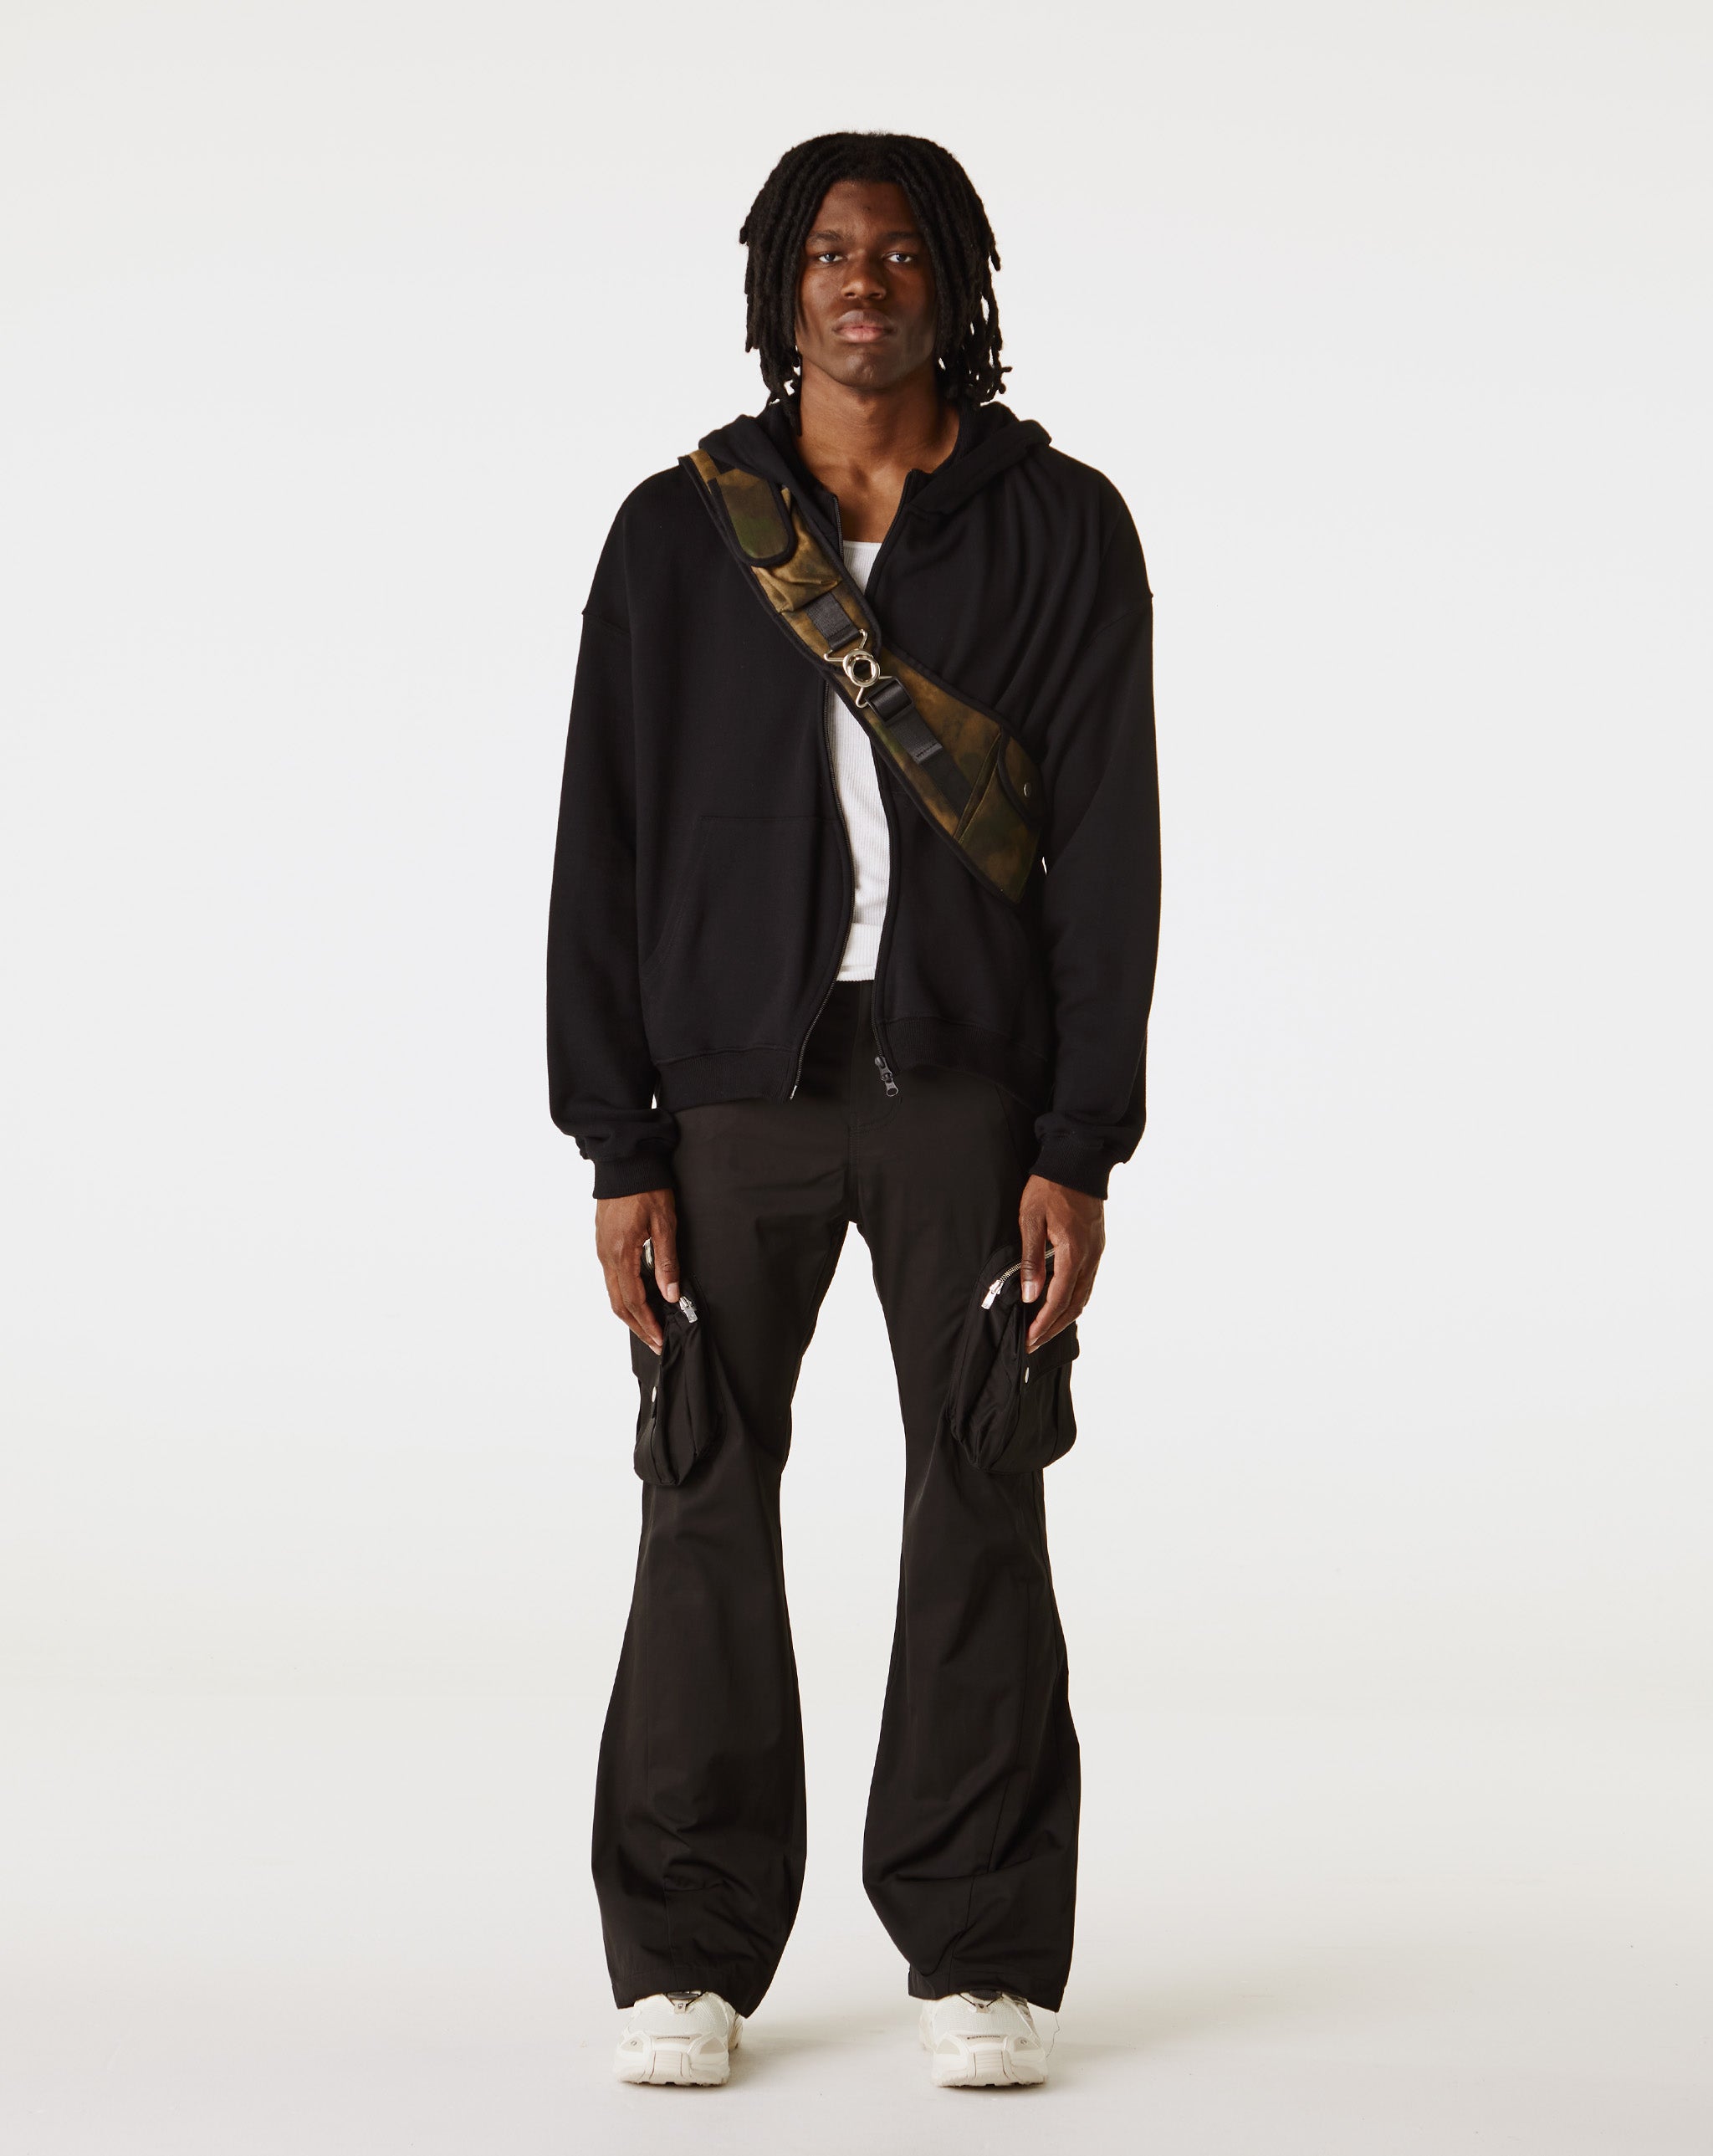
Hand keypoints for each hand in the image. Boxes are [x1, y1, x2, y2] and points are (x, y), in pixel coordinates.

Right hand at [595, 1188, 678, 1350]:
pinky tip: (640, 1299)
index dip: (647, 1323)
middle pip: (619, 1304)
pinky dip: (625, 1295)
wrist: (624, 1162)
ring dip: (631, 1313)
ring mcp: (602, 1250)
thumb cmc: (646, 1188)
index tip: (661, 1339)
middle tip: (657, 1343)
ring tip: (650, 1326)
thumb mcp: (664, 1223)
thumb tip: (669, 1294)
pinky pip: (612, 1278)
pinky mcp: (603, 1243)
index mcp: (621, 1254)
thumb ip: (666, 1261)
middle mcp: (607, 1256)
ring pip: (613, 1292)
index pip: (633, 1300)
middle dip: (638, 1327)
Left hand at [1018, 1175, 1104, 1351]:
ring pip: (1083, 1296)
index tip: (1029, 1338)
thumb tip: (1031, 1295)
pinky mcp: (1096, 1246)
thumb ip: (1031, 1260)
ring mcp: (1096, 1252)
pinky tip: (1060, 1304)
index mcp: (1074, 1252)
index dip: (1043, 1322)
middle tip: (1034, 1343)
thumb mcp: (1031, 1220)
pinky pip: (1087, 1282)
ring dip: (1064, 1316)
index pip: (1059, 1299)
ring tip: (1044, 1330)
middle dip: (1053, 1327)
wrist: (1077, 1160)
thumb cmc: (1049, 1187)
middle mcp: (1090, 1257)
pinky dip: (1073, 1300)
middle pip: (1074, 1304)